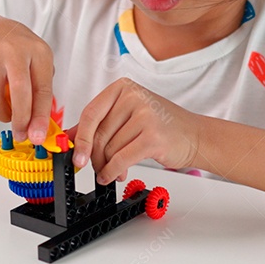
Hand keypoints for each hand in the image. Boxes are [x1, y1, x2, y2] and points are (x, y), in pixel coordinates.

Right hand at [0, 14, 53, 143]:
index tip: (38, 135)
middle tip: (21, 134)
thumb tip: (41, 122)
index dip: (41, 117)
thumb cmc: (16, 48)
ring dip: (1, 116)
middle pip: (19, 94)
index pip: (43, 89)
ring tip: (7, 113)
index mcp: (38, 51)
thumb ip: (41, 87)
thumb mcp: (37, 59)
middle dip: (21, 121)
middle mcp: (14, 52)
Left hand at [72, 78, 200, 184]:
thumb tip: (68, 137)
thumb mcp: (127, 117)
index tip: (75, 156)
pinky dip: (113, 172)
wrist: (196, 136)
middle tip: (95, 168)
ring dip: (107, 166)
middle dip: (94, 157)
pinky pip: (121, 159)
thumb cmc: (161, 126)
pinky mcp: (153, 136)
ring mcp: (145, 115)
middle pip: (99, 133)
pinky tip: (116, 176)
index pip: (91, 113)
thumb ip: (98, 125)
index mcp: (123, 87)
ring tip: (115, 171)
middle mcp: (134, 96)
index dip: (80, 138)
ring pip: (110, 148)